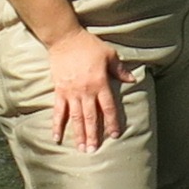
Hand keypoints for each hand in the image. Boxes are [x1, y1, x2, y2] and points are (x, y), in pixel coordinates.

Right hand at [45, 28, 126, 150]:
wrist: (65, 38)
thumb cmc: (88, 45)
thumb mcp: (109, 54)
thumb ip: (119, 69)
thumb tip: (132, 79)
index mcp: (100, 83)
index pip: (108, 107)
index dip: (111, 122)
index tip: (114, 135)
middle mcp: (86, 91)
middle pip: (91, 117)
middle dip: (93, 135)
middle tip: (94, 150)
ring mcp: (71, 93)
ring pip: (76, 117)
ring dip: (79, 134)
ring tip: (81, 149)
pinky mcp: (59, 91)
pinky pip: (58, 111)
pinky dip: (57, 125)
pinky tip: (56, 137)